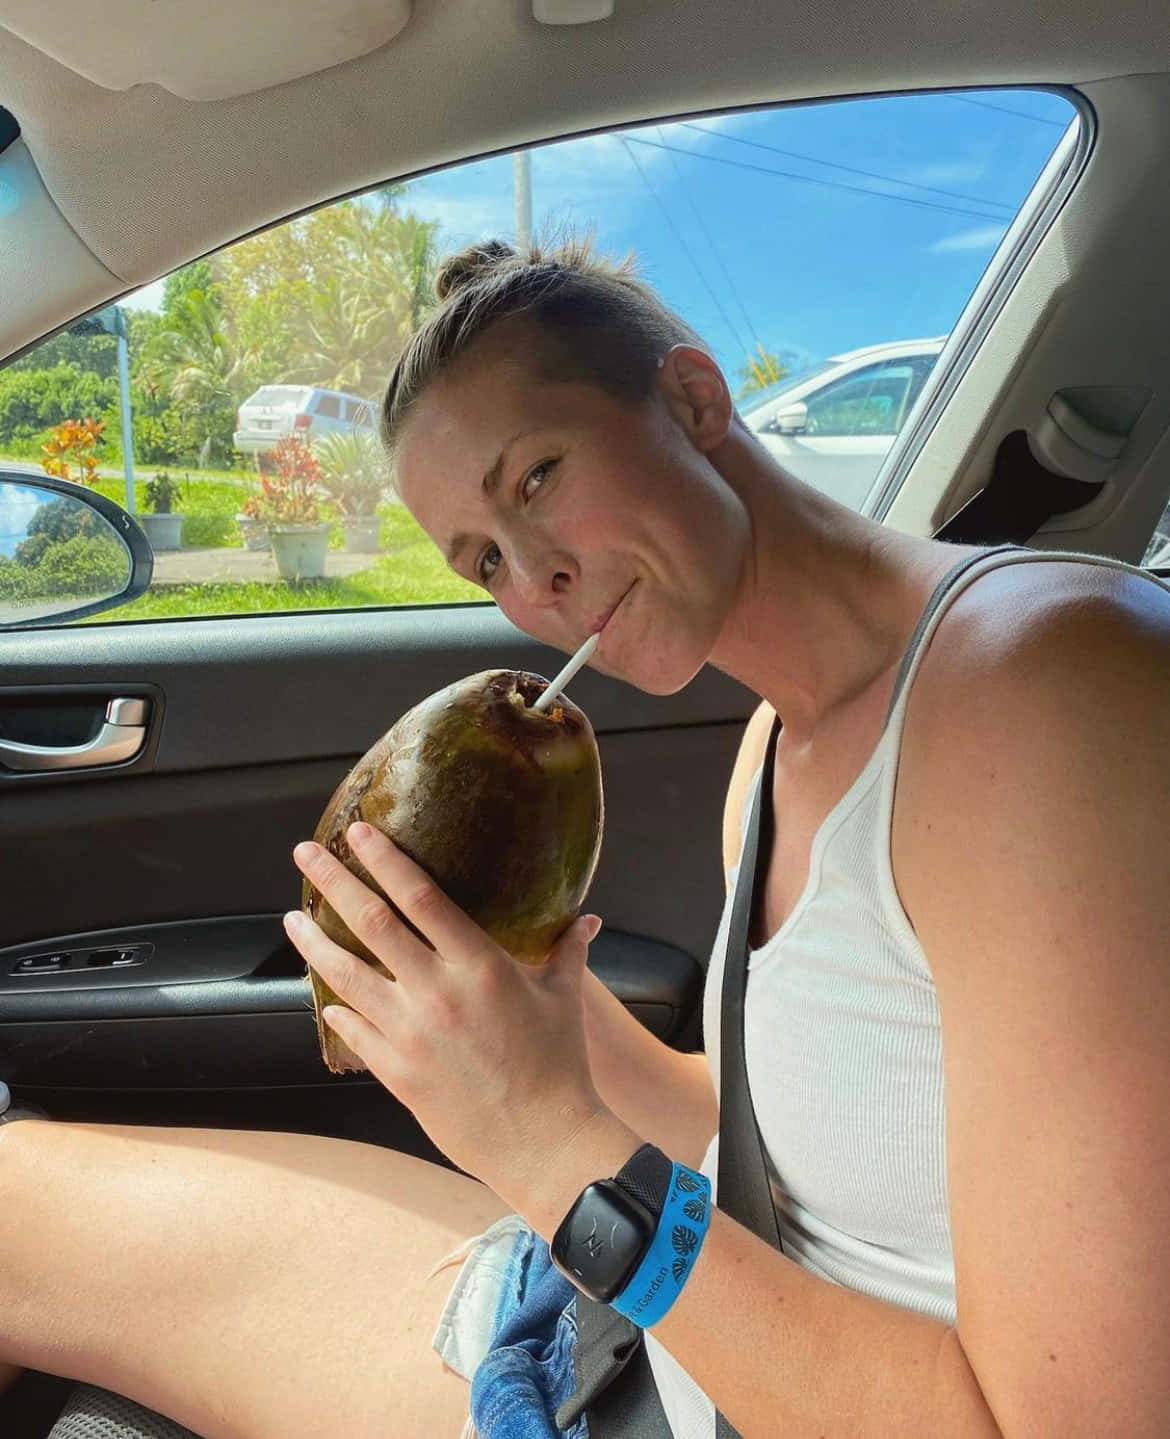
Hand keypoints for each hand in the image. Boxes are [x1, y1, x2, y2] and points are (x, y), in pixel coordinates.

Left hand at [286, 822, 632, 1221]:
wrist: (543, 1141)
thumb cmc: (560, 1066)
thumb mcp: (564, 997)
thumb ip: (567, 950)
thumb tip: (587, 918)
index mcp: (480, 965)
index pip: (421, 897)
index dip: (385, 860)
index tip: (358, 832)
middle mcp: (437, 993)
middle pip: (370, 923)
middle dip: (333, 881)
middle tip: (305, 854)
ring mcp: (410, 1034)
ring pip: (346, 975)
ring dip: (315, 942)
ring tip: (294, 918)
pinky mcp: (396, 1072)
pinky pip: (353, 1030)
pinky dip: (336, 1007)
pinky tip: (326, 994)